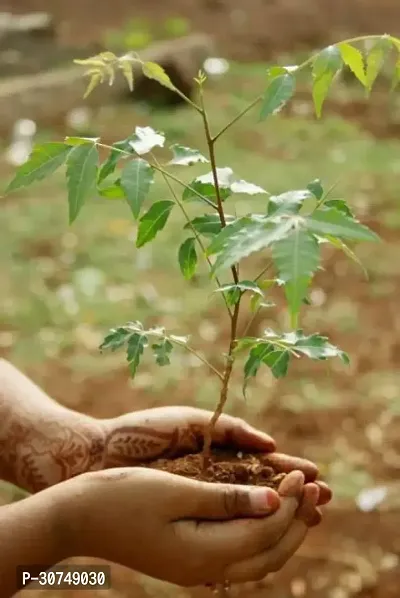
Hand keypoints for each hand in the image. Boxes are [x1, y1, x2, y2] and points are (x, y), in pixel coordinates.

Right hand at [59, 467, 318, 586]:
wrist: (77, 517)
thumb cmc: (121, 495)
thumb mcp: (175, 490)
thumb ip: (227, 500)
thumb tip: (274, 501)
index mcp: (203, 552)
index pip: (265, 530)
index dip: (288, 502)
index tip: (301, 472)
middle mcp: (205, 569)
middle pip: (269, 553)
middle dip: (296, 521)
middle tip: (313, 488)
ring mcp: (196, 569)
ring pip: (258, 559)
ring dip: (283, 531)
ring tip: (300, 502)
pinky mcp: (189, 561)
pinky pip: (240, 555)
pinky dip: (261, 536)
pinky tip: (264, 513)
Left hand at [101, 406, 331, 505]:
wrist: (101, 454)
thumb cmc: (146, 431)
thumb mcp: (193, 422)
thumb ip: (230, 430)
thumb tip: (270, 445)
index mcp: (218, 452)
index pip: (263, 465)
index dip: (290, 472)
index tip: (316, 476)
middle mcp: (214, 478)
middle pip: (264, 489)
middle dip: (293, 495)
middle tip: (324, 501)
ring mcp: (202, 498)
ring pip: (249, 509)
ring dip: (280, 514)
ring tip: (310, 518)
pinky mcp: (187, 515)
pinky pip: (225, 523)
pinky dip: (250, 527)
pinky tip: (271, 534)